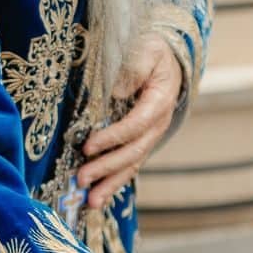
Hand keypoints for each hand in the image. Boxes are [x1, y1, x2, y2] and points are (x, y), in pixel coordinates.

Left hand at [78, 34, 182, 209]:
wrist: (170, 61)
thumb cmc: (154, 53)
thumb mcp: (149, 50)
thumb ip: (135, 67)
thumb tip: (116, 91)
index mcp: (159, 101)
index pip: (136, 125)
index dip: (113, 137)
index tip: (88, 146)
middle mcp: (158, 124)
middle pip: (134, 151)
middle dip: (107, 167)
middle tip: (82, 178)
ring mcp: (151, 135)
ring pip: (133, 164)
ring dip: (111, 183)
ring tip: (91, 202)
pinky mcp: (142, 141)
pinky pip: (130, 164)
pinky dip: (115, 181)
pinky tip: (99, 196)